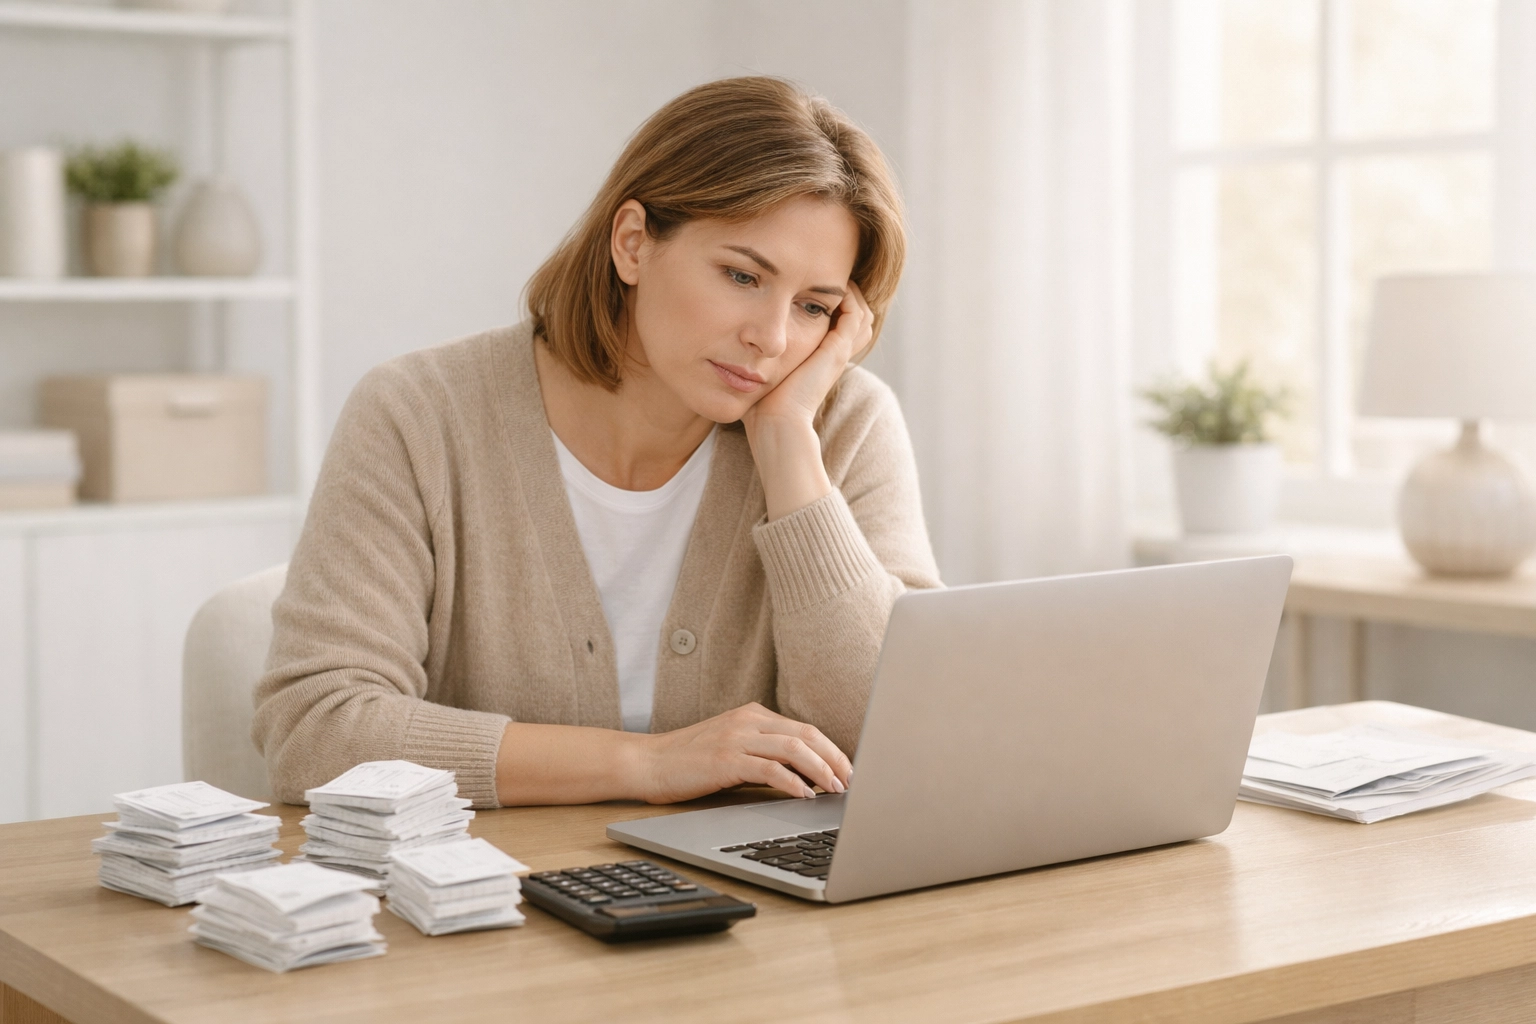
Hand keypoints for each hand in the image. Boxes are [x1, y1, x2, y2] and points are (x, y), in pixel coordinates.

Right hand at [634, 702, 852, 803]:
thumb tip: (807, 775)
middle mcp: (748, 720)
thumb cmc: (690, 762)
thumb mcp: (733, 748)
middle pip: (807, 735)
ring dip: (821, 771)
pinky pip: (770, 768)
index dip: (832, 750)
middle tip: (852, 782)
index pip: (805, 729)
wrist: (648, 763)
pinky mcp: (726, 759)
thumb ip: (765, 753)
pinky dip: (793, 782)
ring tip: (835, 790)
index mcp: (753, 715)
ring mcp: (737, 737)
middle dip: (835, 759)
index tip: (848, 770)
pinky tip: (805, 795)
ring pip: (794, 748)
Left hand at [741, 283, 873, 519]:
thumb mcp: (762, 375)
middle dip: (845, 294)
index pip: (841, 325)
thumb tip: (735, 346)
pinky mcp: (836, 350)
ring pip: (862, 312)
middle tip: (824, 277)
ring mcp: (839, 352)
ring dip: (848, 292)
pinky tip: (827, 285)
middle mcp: (836, 355)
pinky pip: (853, 314)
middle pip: (858, 316)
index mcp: (822, 361)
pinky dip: (846, 296)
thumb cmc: (762, 407)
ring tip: (829, 276)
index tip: (810, 288)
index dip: (832, 304)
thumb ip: (758, 359)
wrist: (776, 425)